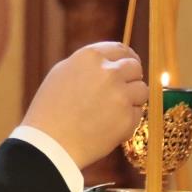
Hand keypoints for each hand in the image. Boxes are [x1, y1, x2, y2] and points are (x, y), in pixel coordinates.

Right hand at [20, 42, 147, 169]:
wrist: (49, 143)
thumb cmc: (49, 110)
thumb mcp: (62, 74)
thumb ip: (88, 64)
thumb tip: (113, 62)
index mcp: (89, 57)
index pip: (121, 49)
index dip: (127, 58)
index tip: (129, 66)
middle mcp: (108, 72)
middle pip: (135, 67)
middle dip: (130, 78)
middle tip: (120, 91)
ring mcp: (120, 95)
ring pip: (141, 90)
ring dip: (131, 99)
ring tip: (109, 111)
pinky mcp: (127, 118)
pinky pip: (137, 114)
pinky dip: (127, 119)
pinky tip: (106, 125)